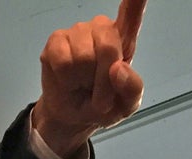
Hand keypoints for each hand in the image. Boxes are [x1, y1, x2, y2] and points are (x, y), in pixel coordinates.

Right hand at [33, 0, 146, 158]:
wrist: (74, 114)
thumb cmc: (104, 104)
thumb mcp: (126, 105)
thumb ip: (132, 89)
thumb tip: (118, 69)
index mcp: (124, 40)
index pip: (131, 15)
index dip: (134, 2)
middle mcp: (102, 28)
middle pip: (107, 48)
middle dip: (103, 81)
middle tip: (100, 96)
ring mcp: (78, 31)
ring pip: (83, 58)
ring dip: (83, 81)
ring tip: (83, 84)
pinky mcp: (56, 40)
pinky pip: (63, 62)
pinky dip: (66, 80)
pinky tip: (67, 80)